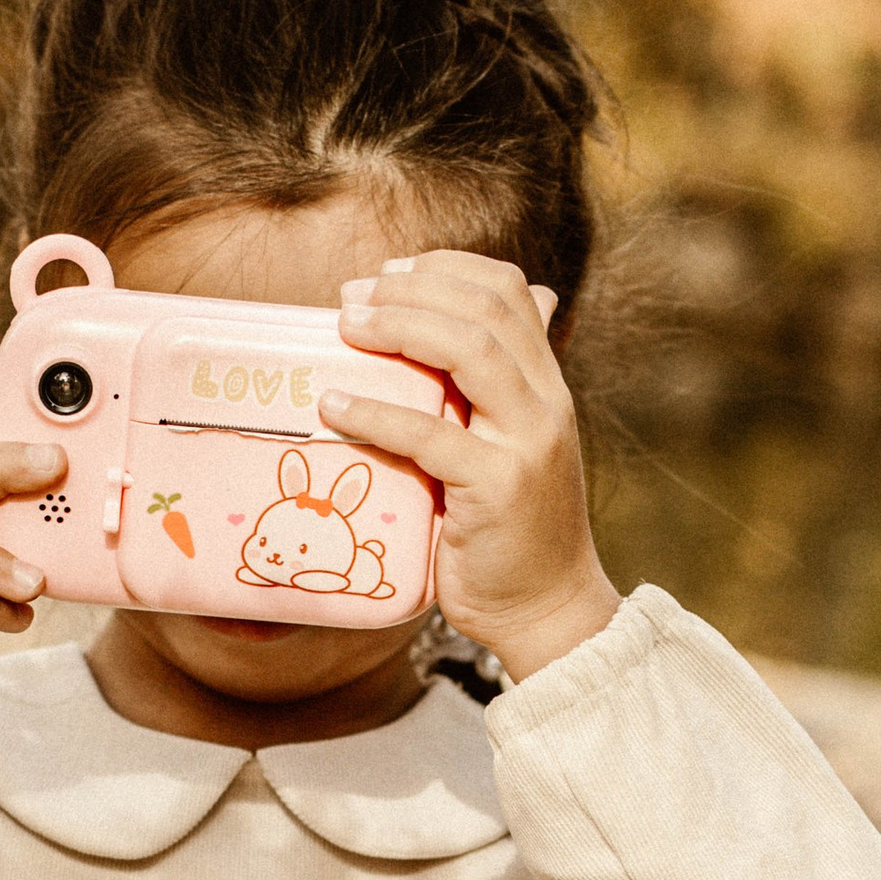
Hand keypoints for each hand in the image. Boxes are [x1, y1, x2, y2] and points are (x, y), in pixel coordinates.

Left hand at [316, 253, 618, 680]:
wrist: (546, 610)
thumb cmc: (509, 532)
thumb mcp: (506, 448)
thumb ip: (487, 398)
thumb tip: (454, 350)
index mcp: (546, 385)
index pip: (510, 290)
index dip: (447, 268)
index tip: (388, 275)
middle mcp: (545, 403)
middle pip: (486, 307)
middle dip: (411, 289)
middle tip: (350, 298)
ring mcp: (527, 443)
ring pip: (470, 351)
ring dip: (399, 327)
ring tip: (344, 327)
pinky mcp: (498, 490)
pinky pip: (432, 436)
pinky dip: (377, 413)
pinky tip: (334, 405)